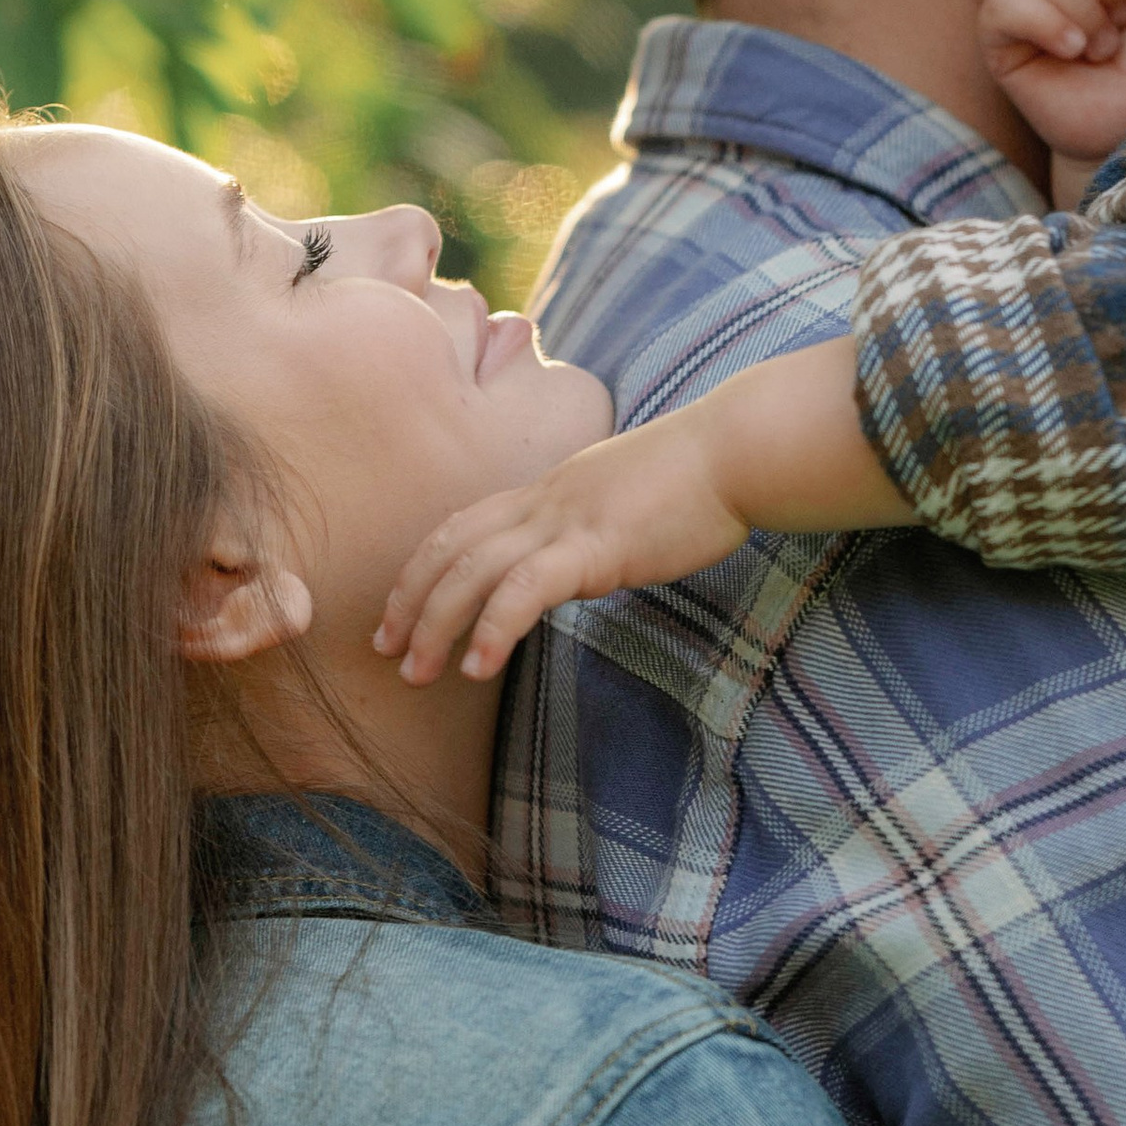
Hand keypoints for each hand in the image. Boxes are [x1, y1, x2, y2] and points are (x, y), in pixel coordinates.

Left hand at [377, 419, 749, 681]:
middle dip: (410, 603)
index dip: (421, 571)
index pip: (462, 527)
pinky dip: (494, 626)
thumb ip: (590, 529)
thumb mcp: (624, 502)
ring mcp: (566, 520)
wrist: (738, 451)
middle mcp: (543, 500)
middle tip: (387, 655)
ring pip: (473, 570)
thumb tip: (578, 565)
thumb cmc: (698, 480)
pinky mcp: (596, 545)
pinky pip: (527, 588)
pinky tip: (479, 667)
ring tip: (417, 674)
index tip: (398, 616)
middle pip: (451, 548)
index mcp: (548, 491)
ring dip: (436, 624)